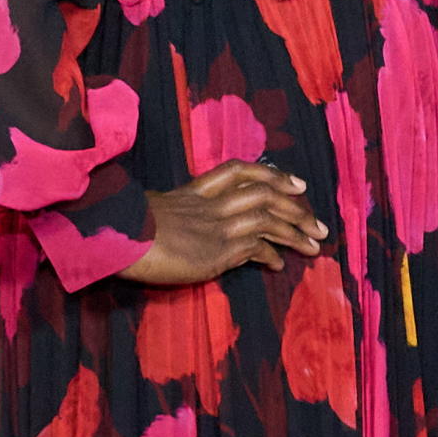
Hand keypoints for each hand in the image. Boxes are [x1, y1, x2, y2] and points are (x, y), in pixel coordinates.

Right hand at [122, 163, 326, 287]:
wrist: (117, 239)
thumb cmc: (124, 229)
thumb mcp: (152, 212)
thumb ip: (177, 213)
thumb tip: (188, 226)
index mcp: (194, 191)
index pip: (239, 171)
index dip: (271, 174)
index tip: (296, 184)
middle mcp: (210, 205)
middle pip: (264, 194)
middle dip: (296, 208)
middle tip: (319, 224)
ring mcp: (216, 227)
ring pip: (266, 219)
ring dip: (295, 232)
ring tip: (313, 245)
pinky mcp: (216, 252)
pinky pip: (254, 248)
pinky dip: (271, 254)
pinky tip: (280, 265)